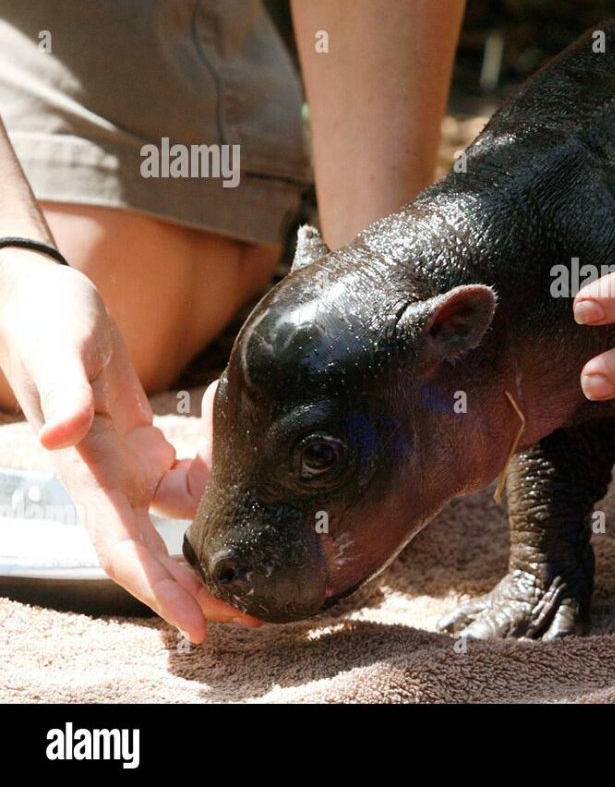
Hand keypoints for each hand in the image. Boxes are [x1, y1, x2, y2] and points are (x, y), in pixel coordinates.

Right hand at [0, 253, 257, 641]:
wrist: (40, 300)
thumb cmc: (46, 323)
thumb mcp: (58, 351)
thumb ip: (63, 393)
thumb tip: (60, 435)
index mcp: (90, 472)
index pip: (123, 549)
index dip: (158, 592)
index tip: (196, 626)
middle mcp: (109, 481)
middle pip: (155, 555)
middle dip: (197, 591)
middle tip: (252, 615)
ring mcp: (127, 466)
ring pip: (178, 521)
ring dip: (214, 544)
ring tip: (263, 563)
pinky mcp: (143, 446)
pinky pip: (186, 481)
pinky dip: (216, 481)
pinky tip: (243, 471)